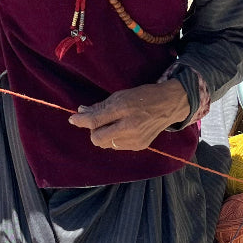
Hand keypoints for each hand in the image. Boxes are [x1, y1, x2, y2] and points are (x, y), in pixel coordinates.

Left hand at [68, 80, 190, 150]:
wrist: (169, 104)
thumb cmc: (143, 96)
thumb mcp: (121, 96)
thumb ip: (100, 106)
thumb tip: (81, 112)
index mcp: (124, 109)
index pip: (95, 120)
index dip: (81, 121)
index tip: (73, 119)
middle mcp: (129, 126)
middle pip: (97, 139)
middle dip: (93, 131)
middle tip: (99, 122)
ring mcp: (135, 139)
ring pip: (106, 144)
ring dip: (104, 136)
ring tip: (114, 124)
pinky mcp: (139, 146)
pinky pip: (117, 146)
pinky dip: (115, 139)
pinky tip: (124, 130)